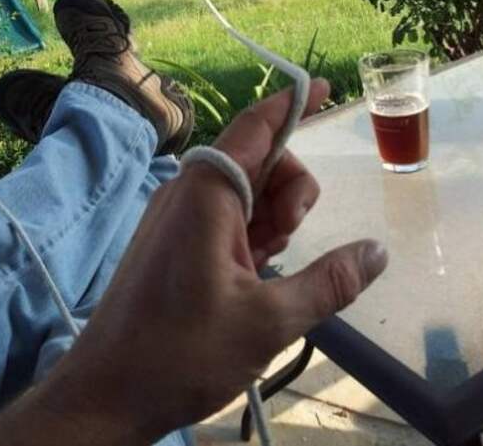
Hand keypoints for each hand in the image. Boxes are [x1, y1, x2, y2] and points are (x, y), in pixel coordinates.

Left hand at [0, 81, 386, 445]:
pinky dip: (250, 235)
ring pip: (244, 192)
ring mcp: (177, 216)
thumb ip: (329, 282)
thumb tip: (377, 251)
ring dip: (272, 220)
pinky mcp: (173, 239)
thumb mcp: (268, 321)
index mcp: (206, 195)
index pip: (255, 128)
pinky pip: (224, 217)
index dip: (292, 104)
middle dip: (289, 193)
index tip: (326, 88)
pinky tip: (253, 275)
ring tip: (267, 270)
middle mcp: (188, 193)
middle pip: (259, 162)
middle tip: (287, 245)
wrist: (105, 393)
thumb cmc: (181, 354)